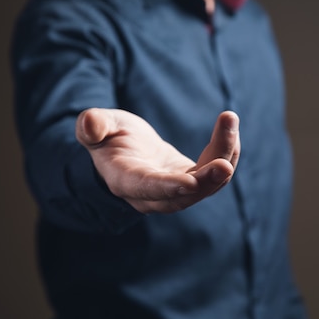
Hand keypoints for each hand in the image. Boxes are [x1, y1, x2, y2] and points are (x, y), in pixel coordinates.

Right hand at [75, 108, 239, 212]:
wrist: (123, 148)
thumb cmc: (107, 136)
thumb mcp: (96, 126)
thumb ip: (92, 126)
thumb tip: (89, 123)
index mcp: (126, 181)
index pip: (148, 188)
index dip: (169, 187)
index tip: (191, 182)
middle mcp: (153, 194)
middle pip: (184, 196)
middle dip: (206, 181)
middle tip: (225, 164)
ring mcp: (176, 191)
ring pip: (206, 184)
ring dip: (224, 157)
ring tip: (229, 122)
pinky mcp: (193, 180)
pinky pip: (215, 173)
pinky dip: (226, 151)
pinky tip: (229, 126)